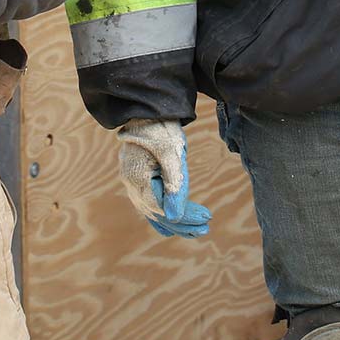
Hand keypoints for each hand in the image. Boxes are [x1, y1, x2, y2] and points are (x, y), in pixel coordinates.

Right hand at [117, 118, 210, 237]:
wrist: (148, 109)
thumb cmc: (160, 127)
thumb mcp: (172, 153)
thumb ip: (174, 184)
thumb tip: (174, 217)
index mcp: (138, 179)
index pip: (163, 208)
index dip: (185, 216)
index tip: (207, 219)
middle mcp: (132, 185)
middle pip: (158, 213)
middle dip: (183, 222)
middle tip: (206, 228)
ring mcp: (134, 182)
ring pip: (154, 211)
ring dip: (175, 221)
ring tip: (197, 230)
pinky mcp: (139, 178)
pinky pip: (149, 203)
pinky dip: (162, 215)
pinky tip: (171, 225)